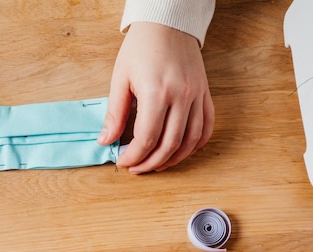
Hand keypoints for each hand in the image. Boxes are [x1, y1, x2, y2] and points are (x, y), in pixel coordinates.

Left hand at [98, 22, 214, 173]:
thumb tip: (106, 141)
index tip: (123, 161)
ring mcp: (197, 96)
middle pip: (169, 145)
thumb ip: (115, 113)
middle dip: (151, 163)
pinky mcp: (205, 95)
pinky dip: (194, 145)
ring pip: (190, 141)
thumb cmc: (141, 47)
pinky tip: (180, 152)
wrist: (168, 22)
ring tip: (156, 165)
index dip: (134, 156)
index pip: (147, 138)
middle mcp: (181, 97)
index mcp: (157, 92)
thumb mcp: (120, 79)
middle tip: (137, 168)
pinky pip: (206, 128)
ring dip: (173, 159)